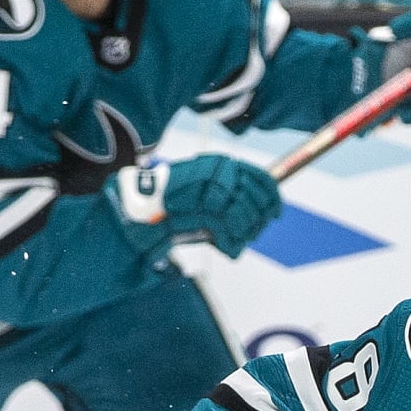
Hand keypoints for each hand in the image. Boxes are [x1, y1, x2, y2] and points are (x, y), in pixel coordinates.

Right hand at [108, 154, 280, 258]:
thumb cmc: (171, 207)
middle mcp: (215, 170)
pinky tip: (222, 246)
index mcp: (218, 164)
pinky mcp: (194, 205)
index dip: (273, 197)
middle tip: (247, 234)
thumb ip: (231, 197)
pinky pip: (226, 226)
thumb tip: (265, 209)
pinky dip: (229, 242)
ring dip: (241, 233)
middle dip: (255, 221)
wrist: (134, 210)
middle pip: (255, 199)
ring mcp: (206, 185)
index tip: (276, 213)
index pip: (260, 177)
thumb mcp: (204, 196)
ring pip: (242, 213)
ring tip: (230, 241)